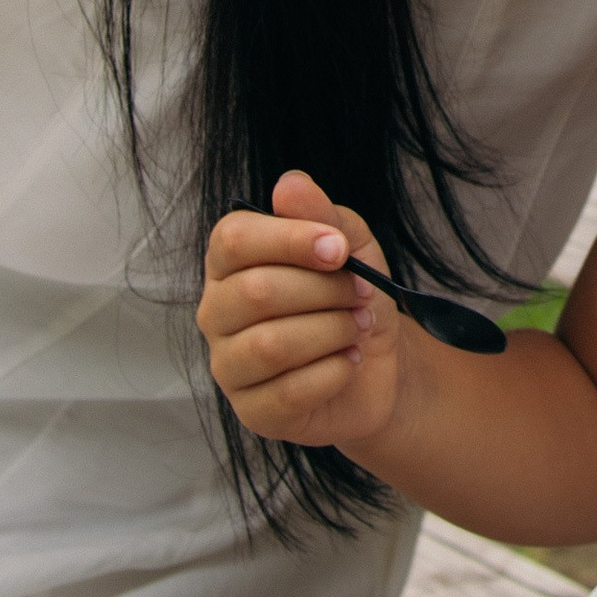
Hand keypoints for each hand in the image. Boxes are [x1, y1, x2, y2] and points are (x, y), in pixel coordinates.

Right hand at [199, 170, 403, 453]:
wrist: (379, 363)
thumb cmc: (351, 296)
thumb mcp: (350, 245)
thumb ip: (321, 214)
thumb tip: (289, 184)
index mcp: (230, 264)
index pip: (233, 239)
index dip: (290, 239)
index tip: (338, 248)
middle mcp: (217, 313)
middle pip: (256, 292)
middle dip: (324, 291)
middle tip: (361, 294)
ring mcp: (229, 366)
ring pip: (271, 345)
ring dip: (332, 331)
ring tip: (357, 327)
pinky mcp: (253, 411)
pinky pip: (289, 391)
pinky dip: (334, 372)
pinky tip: (349, 362)